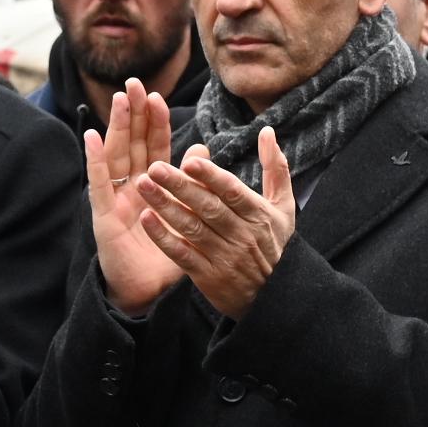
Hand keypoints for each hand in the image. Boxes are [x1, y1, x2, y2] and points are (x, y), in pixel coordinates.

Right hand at [84, 85, 182, 318]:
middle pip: (132, 145)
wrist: (150, 294)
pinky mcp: (104, 217)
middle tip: (133, 83)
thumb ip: (192, 182)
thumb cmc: (168, 256)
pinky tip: (92, 137)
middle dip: (132, 114)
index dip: (154, 123)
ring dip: (116, 128)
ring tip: (118, 101)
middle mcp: (131, 189)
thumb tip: (203, 148)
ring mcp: (115, 200)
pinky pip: (98, 185)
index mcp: (153, 188)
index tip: (156, 96)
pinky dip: (94, 160)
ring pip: (116, 157)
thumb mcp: (186, 214)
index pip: (154, 148)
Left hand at [133, 127, 297, 320]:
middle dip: (180, 187)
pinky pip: (182, 255)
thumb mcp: (284, 206)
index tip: (190, 161)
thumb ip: (275, 168)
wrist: (274, 296)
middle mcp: (242, 235)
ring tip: (143, 186)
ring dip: (165, 207)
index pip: (233, 192)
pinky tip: (146, 220)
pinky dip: (164, 238)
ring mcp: (224, 257)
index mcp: (258, 215)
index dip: (211, 177)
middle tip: (155, 167)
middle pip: (208, 207)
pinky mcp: (208, 276)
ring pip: (192, 228)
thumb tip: (267, 130)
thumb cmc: (274, 243)